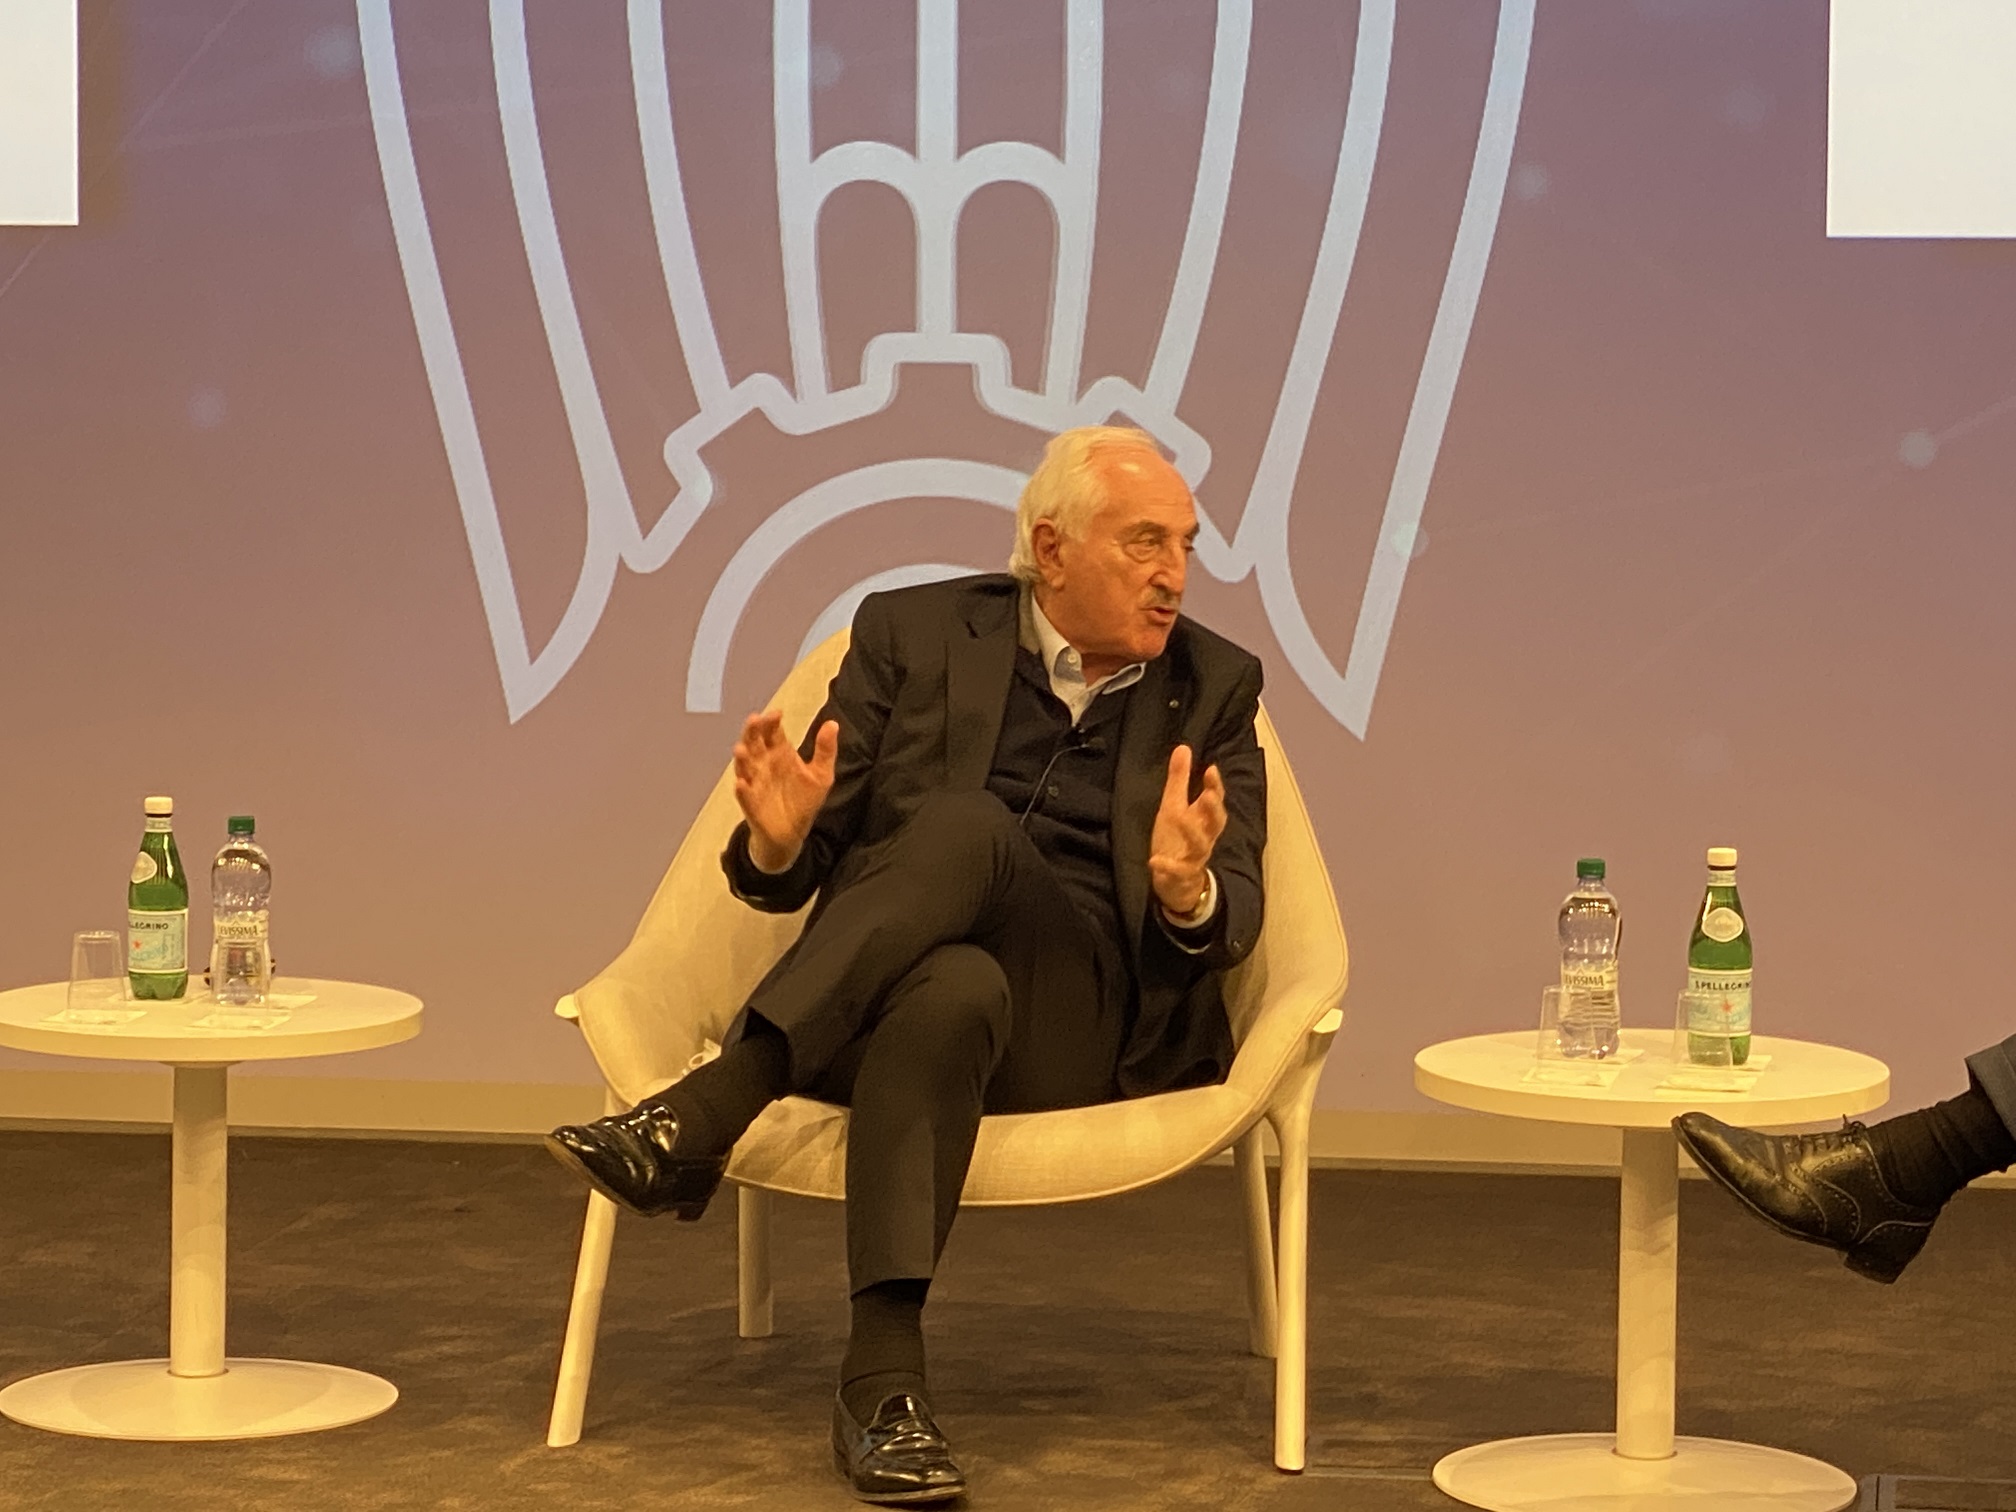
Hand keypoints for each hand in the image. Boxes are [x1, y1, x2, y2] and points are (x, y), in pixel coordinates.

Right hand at [732, 710, 838, 872]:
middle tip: (754, 720)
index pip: (772, 732)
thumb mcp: (821, 775)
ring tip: (741, 749)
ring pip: (744, 767)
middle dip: (752, 732)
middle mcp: (763, 764)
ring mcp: (755, 783)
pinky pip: (744, 797)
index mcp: (779, 754)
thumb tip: (832, 723)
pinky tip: (741, 784)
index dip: (772, 721)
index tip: (777, 713)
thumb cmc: (803, 800)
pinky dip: (742, 791)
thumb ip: (825, 750)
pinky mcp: (751, 804)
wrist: (793, 832)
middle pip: (753, 743)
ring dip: (741, 759)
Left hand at [1149, 745, 1225, 915]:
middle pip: (1216, 822)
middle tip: (1208, 794)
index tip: (1211, 769)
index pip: (1214, 801)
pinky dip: (1168, 867)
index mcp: (1201, 819)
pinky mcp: (1182, 875)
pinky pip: (1178, 872)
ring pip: (1201, 845)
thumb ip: (1179, 780)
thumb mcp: (1174, 807)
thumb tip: (1183, 747)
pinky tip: (1155, 861)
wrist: (1177, 883)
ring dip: (1192, 832)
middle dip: (1213, 808)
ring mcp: (1194, 857)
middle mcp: (1203, 837)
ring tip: (1180, 817)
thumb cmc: (1178, 840)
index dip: (1214, 786)